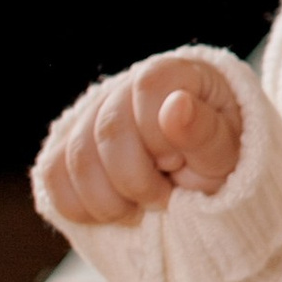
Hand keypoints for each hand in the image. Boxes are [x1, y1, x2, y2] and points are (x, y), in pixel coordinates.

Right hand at [38, 54, 243, 224]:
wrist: (196, 176)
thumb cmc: (217, 159)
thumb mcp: (228, 151)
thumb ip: (205, 132)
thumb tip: (176, 106)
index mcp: (170, 75)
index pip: (148, 90)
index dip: (163, 140)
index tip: (181, 165)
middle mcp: (122, 88)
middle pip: (107, 132)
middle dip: (138, 181)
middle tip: (165, 196)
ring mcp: (88, 116)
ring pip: (75, 161)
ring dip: (111, 201)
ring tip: (142, 205)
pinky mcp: (65, 148)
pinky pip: (53, 178)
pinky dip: (82, 207)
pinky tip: (115, 207)